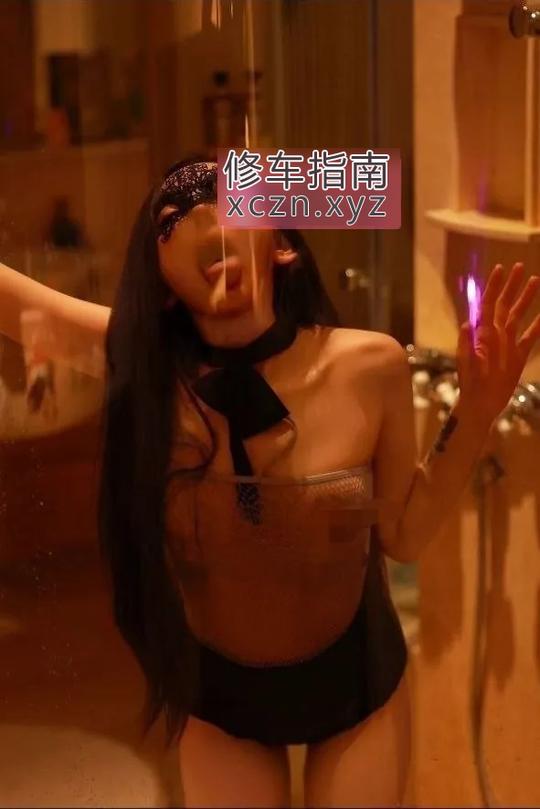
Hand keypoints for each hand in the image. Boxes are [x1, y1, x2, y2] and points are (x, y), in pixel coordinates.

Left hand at [456, 262, 539, 424]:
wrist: (480, 403)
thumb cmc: (470, 384)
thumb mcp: (466, 364)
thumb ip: (466, 344)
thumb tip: (466, 323)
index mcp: (482, 333)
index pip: (488, 304)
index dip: (494, 287)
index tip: (501, 269)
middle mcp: (495, 334)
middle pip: (504, 304)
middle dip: (512, 285)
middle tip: (520, 267)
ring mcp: (508, 343)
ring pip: (518, 315)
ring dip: (526, 299)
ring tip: (536, 281)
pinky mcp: (518, 356)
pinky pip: (530, 336)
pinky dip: (538, 325)